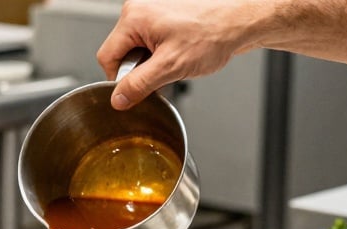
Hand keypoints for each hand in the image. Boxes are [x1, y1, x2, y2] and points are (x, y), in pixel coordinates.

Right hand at [98, 0, 266, 109]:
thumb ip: (138, 86)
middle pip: (121, 52)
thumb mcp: (170, 67)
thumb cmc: (212, 34)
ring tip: (175, 61)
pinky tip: (179, 54)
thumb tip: (118, 99)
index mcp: (134, 17)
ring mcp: (151, 11)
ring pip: (137, 49)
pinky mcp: (163, 16)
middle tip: (163, 73)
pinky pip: (150, 42)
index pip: (107, 57)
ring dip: (151, 63)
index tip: (135, 90)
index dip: (120, 80)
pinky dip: (160, 54)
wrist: (240, 22)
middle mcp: (139, 9)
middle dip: (139, 70)